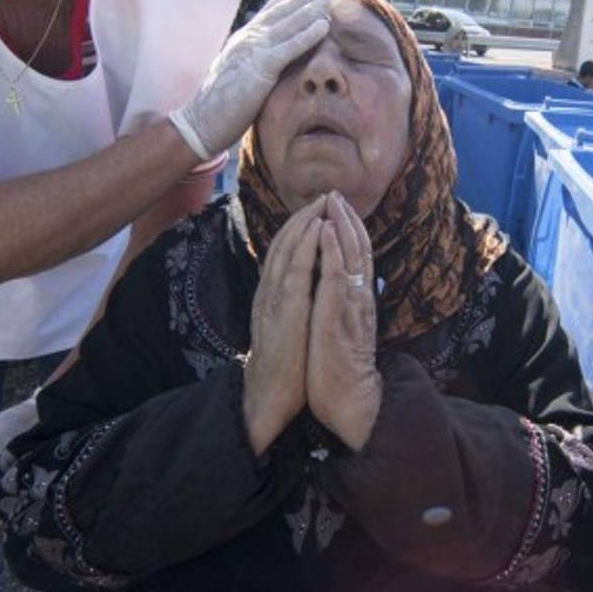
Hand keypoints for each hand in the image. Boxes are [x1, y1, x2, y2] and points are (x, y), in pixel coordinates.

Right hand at [170, 0, 345, 159]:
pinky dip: (306, 36)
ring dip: (316, 4)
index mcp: (248, 37)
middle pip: (287, 6)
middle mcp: (251, 37)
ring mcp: (253, 51)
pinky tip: (324, 25)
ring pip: (290, 22)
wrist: (199, 123)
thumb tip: (281, 52)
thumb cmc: (224, 103)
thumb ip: (261, 57)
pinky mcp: (257, 71)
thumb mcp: (245, 71)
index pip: (279, 6)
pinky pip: (286, 49)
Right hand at [243, 195, 326, 455]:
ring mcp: (274, 299)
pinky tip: (316, 229)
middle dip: (304, 216)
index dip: (299, 227)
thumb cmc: (284, 365)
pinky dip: (305, 246)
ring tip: (322, 201)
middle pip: (284, 243)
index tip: (317, 208)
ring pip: (287, 250)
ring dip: (305, 222)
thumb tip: (305, 287)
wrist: (268, 397)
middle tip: (324, 194)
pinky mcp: (285, 311)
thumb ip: (292, 305)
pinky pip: (296, 271)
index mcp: (271, 295)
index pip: (284, 252)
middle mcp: (270, 291)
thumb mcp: (287, 327)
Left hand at [307, 192, 381, 451]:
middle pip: (357, 250)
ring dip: (342, 227)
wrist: (347, 402)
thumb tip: (348, 286)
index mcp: (358, 301)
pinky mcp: (337, 318)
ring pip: (350, 258)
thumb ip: (346, 305)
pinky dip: (332, 252)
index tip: (340, 206)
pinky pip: (336, 279)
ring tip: (332, 202)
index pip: (358, 256)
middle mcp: (358, 299)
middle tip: (336, 193)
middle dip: (346, 220)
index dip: (351, 229)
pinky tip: (327, 233)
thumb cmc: (339, 366)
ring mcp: (350, 307)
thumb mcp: (343, 328)